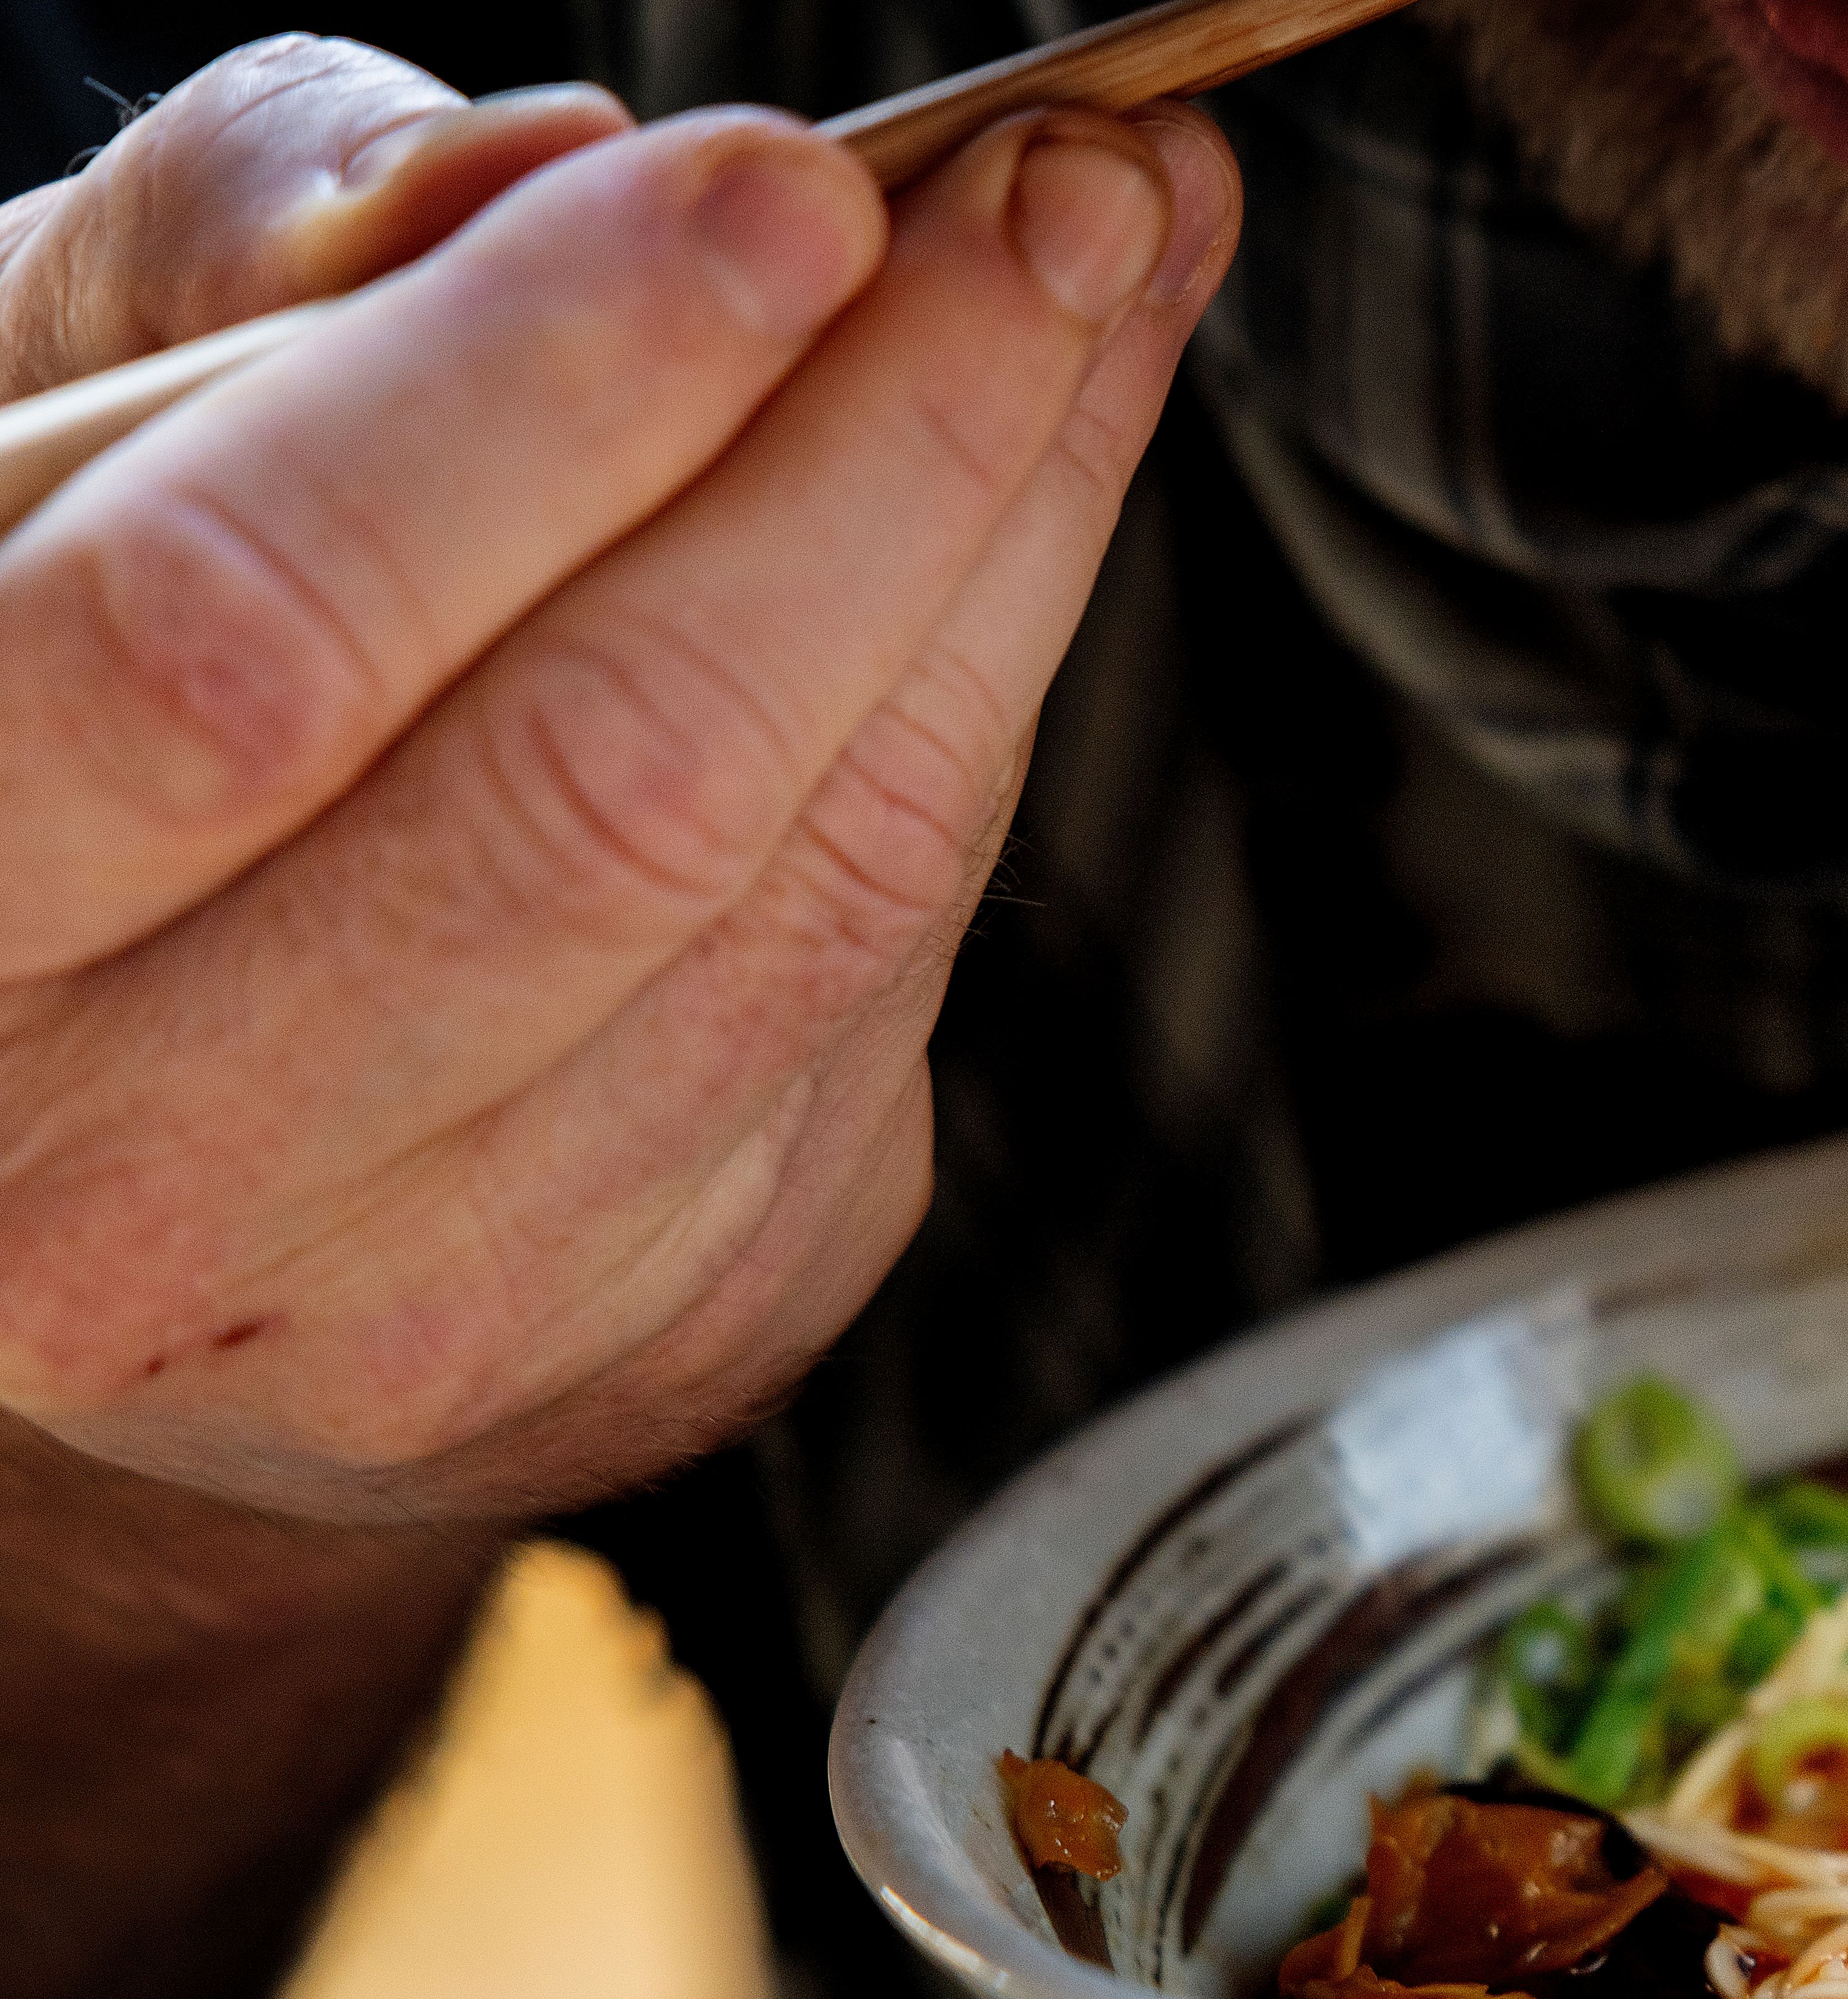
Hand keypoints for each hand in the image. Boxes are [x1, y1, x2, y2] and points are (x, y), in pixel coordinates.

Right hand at [0, 42, 1238, 1529]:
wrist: (92, 1103)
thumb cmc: (59, 673)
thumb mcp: (41, 421)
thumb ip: (258, 279)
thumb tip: (555, 177)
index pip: (255, 638)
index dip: (559, 394)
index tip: (793, 187)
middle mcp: (129, 1175)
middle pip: (607, 781)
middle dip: (885, 448)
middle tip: (1059, 198)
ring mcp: (411, 1301)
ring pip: (810, 885)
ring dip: (1007, 547)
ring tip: (1100, 280)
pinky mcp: (644, 1330)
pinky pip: (882, 980)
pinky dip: (995, 704)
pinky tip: (1035, 512)